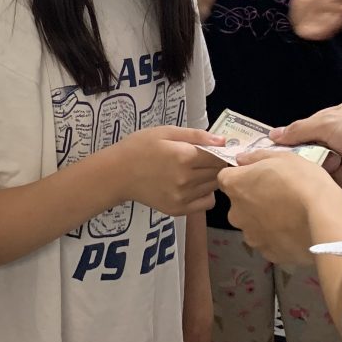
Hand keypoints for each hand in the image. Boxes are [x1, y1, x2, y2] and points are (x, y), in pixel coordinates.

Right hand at [113, 125, 228, 216]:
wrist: (118, 173)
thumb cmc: (140, 146)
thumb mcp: (167, 132)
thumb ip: (196, 135)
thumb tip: (223, 140)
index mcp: (185, 157)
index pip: (219, 157)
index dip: (222, 152)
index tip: (218, 149)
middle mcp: (186, 179)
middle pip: (218, 172)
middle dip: (218, 164)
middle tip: (207, 158)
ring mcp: (182, 197)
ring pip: (213, 187)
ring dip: (211, 178)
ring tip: (198, 170)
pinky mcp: (178, 210)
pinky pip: (206, 203)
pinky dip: (206, 194)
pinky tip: (194, 185)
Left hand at [218, 151, 341, 264]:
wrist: (323, 219)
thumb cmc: (303, 181)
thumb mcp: (283, 157)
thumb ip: (256, 157)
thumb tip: (241, 159)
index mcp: (235, 186)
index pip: (225, 177)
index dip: (242, 175)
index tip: (258, 175)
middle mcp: (236, 213)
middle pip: (239, 203)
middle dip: (253, 198)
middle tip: (279, 194)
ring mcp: (251, 236)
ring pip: (253, 224)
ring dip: (264, 219)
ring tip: (290, 213)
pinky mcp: (268, 253)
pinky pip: (268, 241)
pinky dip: (278, 236)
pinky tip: (295, 229)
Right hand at [270, 103, 341, 203]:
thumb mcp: (330, 122)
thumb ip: (300, 131)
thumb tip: (272, 135)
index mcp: (331, 129)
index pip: (302, 143)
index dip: (293, 153)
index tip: (282, 163)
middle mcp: (339, 150)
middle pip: (313, 167)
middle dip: (322, 166)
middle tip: (334, 161)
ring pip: (328, 184)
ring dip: (341, 177)